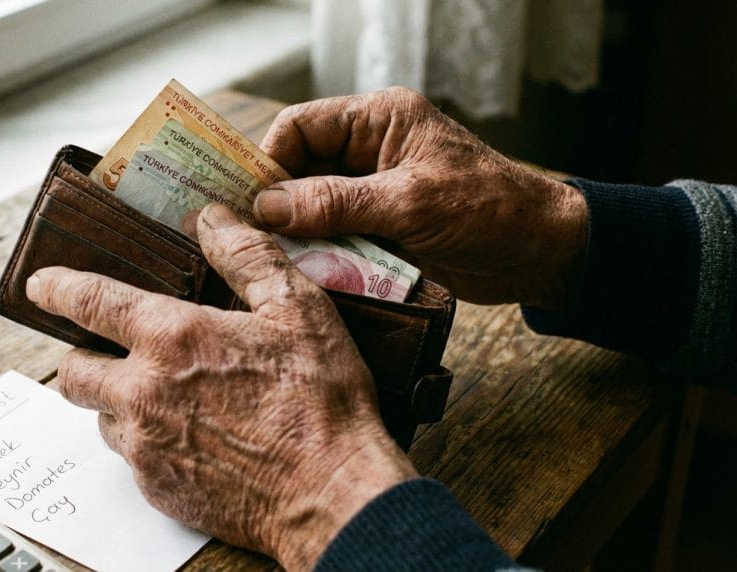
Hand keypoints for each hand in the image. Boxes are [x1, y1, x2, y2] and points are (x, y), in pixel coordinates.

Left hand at [26, 204, 416, 569]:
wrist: (332, 496)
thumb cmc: (320, 400)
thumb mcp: (297, 308)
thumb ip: (247, 255)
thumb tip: (211, 218)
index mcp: (172, 338)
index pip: (90, 302)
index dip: (58, 289)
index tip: (40, 286)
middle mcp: (144, 393)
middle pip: (73, 371)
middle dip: (82, 356)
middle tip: (114, 353)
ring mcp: (146, 447)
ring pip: (102, 418)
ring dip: (121, 403)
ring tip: (171, 398)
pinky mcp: (157, 489)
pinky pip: (133, 460)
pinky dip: (149, 443)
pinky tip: (195, 438)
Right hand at [256, 87, 587, 309]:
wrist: (541, 253)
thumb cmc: (490, 211)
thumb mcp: (410, 202)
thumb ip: (336, 202)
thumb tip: (268, 207)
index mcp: (378, 120)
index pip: (301, 127)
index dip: (269, 161)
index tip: (250, 203)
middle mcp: (369, 149)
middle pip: (299, 168)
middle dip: (277, 202)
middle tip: (252, 238)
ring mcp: (372, 190)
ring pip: (310, 205)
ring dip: (296, 232)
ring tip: (275, 259)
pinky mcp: (378, 226)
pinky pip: (332, 235)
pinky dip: (318, 253)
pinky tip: (304, 272)